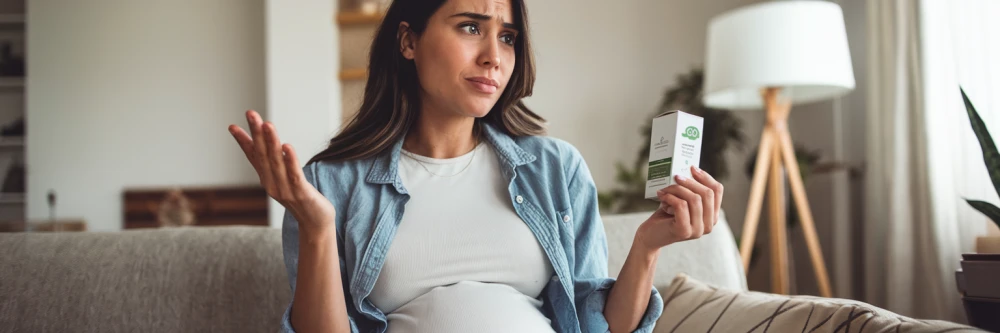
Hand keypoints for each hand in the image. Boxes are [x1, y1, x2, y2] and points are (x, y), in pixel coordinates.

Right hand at [228, 110, 335, 233]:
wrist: (315, 223)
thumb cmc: (300, 198)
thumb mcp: (283, 178)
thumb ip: (274, 162)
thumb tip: (266, 143)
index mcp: (267, 179)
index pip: (253, 156)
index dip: (243, 141)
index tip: (232, 126)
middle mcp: (272, 184)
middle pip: (263, 155)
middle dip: (256, 133)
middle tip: (251, 114)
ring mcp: (285, 189)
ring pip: (276, 162)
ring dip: (271, 142)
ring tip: (267, 124)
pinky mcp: (301, 193)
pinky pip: (294, 174)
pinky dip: (290, 160)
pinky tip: (287, 146)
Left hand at [636, 166, 723, 251]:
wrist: (650, 236)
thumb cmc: (666, 216)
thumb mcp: (683, 201)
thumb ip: (691, 190)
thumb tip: (691, 169)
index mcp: (712, 216)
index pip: (717, 191)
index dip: (706, 177)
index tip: (692, 168)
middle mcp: (708, 225)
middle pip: (707, 194)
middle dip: (690, 181)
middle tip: (676, 176)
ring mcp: (697, 230)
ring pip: (694, 199)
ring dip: (677, 189)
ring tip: (665, 190)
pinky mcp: (684, 231)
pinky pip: (681, 206)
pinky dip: (670, 197)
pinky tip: (662, 197)